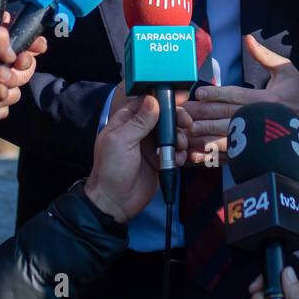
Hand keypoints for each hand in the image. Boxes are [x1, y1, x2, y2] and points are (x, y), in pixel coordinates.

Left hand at [84, 93, 192, 222]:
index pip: (146, 102)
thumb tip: (153, 100)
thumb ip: (139, 122)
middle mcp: (139, 131)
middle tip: (187, 123)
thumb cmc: (111, 170)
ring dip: (180, 136)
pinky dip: (180, 153)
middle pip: (163, 115)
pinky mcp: (159, 160)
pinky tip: (179, 159)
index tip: (181, 95)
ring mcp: (150, 146)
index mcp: (125, 122)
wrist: (115, 203)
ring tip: (181, 145)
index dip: (163, 97)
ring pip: (171, 132)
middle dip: (176, 118)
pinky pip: (174, 151)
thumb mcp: (122, 142)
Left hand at [189, 35, 298, 160]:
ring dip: (204, 136)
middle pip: (227, 118)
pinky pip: (230, 156)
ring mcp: (257, 139)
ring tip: (185, 132)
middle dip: (203, 116)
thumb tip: (248, 38)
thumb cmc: (297, 92)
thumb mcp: (286, 70)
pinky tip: (196, 155)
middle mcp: (260, 121)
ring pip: (226, 139)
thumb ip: (265, 56)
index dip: (218, 94)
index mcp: (266, 101)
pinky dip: (213, 156)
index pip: (238, 96)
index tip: (200, 93)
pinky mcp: (254, 151)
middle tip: (182, 113)